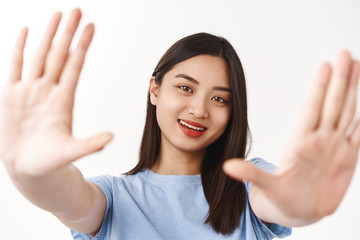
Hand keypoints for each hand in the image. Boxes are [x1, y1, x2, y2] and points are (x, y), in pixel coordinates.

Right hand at [0, 9, 112, 176]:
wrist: (28, 169)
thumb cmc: (50, 162)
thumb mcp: (71, 152)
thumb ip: (89, 144)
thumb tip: (111, 137)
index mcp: (64, 100)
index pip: (75, 65)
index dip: (82, 46)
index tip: (92, 27)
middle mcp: (48, 91)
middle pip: (59, 54)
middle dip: (68, 33)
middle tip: (77, 10)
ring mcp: (30, 91)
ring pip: (40, 56)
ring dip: (48, 35)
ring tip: (58, 15)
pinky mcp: (11, 95)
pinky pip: (15, 66)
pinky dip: (19, 49)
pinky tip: (26, 31)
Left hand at [223, 51, 359, 225]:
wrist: (297, 211)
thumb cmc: (280, 196)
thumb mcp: (265, 185)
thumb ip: (250, 174)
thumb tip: (228, 166)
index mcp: (300, 142)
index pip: (311, 108)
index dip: (319, 88)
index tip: (325, 65)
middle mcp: (319, 139)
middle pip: (332, 103)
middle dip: (341, 79)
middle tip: (345, 53)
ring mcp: (334, 146)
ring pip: (347, 112)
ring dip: (353, 90)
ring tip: (356, 66)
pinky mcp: (347, 158)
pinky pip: (359, 134)